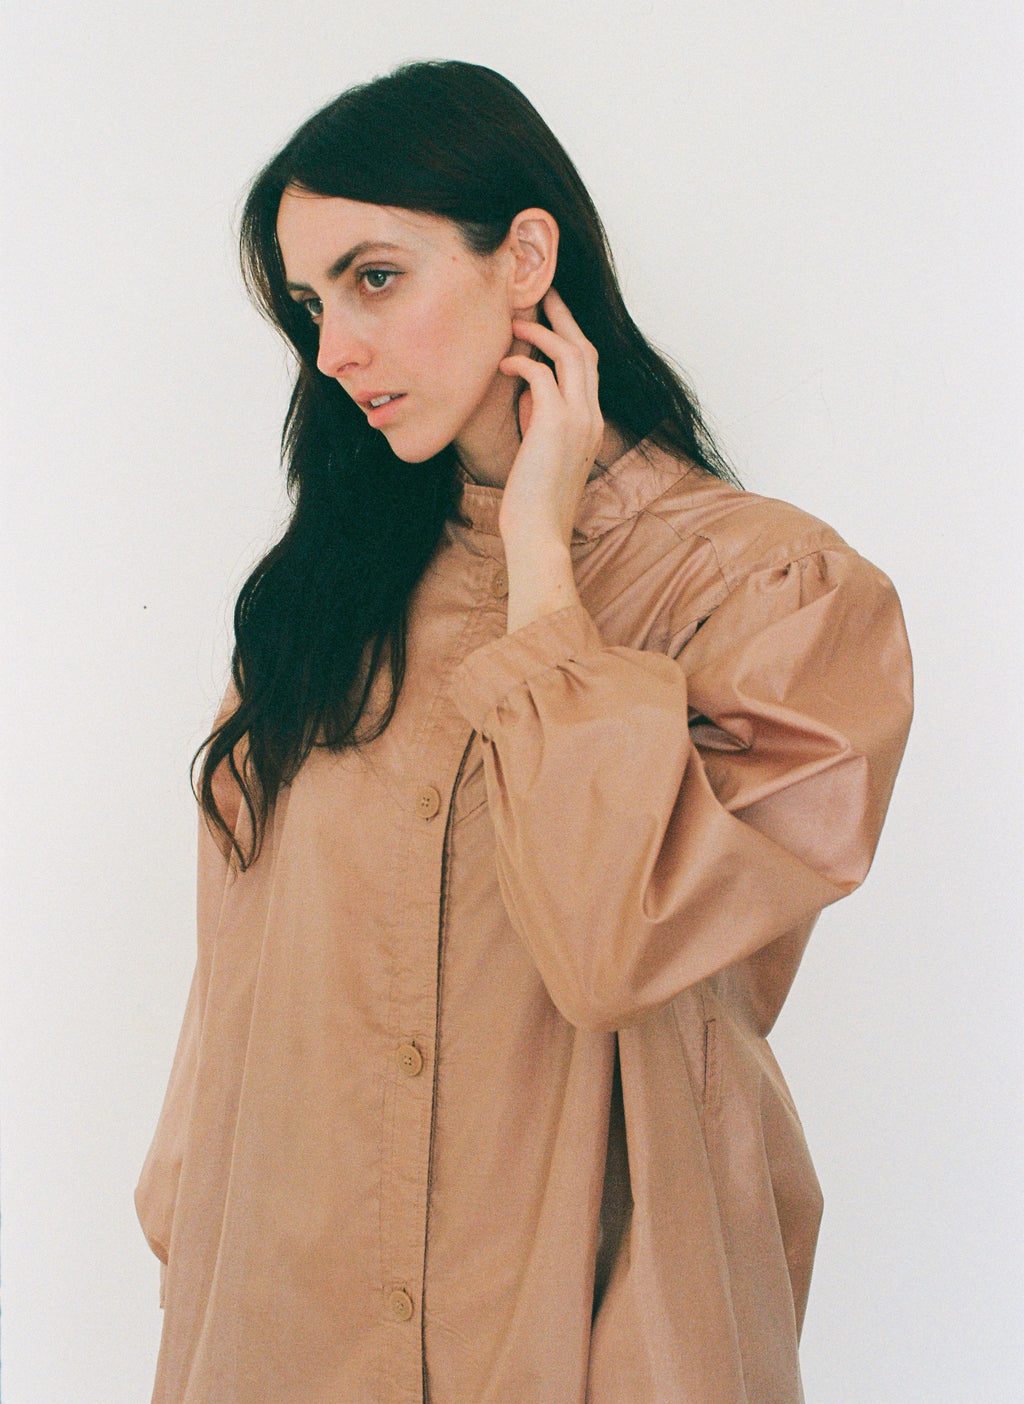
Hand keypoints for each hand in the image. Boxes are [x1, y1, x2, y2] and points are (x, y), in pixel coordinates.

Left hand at [496, 287, 604, 552]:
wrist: (539, 533)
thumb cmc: (533, 502)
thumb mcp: (541, 453)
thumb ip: (541, 420)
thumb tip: (527, 390)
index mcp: (593, 425)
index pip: (589, 369)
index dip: (571, 337)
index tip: (551, 316)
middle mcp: (593, 417)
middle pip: (586, 350)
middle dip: (564, 318)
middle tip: (542, 294)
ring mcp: (580, 419)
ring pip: (571, 354)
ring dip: (542, 331)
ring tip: (515, 321)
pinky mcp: (557, 424)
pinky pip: (541, 374)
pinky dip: (522, 361)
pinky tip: (502, 362)